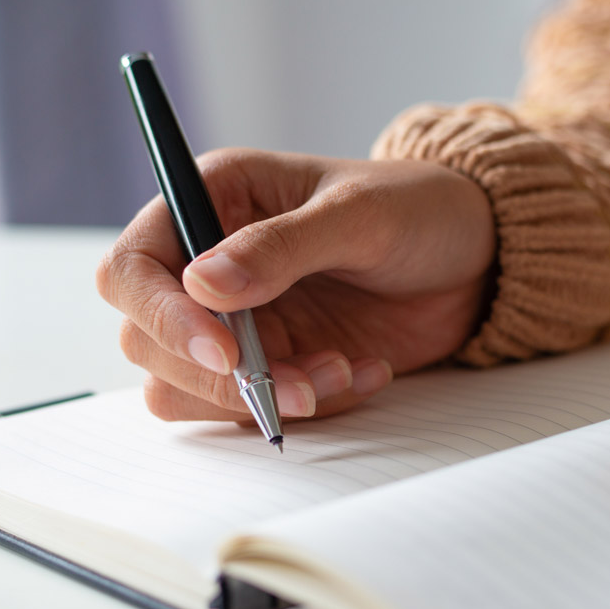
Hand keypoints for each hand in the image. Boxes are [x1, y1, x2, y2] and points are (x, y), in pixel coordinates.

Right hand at [96, 148, 494, 422]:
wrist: (477, 258)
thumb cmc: (420, 209)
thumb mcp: (359, 216)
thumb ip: (281, 246)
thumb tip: (201, 285)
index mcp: (213, 199)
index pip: (132, 267)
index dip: (160, 315)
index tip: (223, 350)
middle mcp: (208, 263)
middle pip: (146, 340)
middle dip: (219, 375)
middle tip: (301, 381)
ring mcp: (235, 320)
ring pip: (187, 389)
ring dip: (260, 399)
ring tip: (342, 372)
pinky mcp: (269, 363)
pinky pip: (251, 409)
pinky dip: (306, 406)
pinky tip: (364, 371)